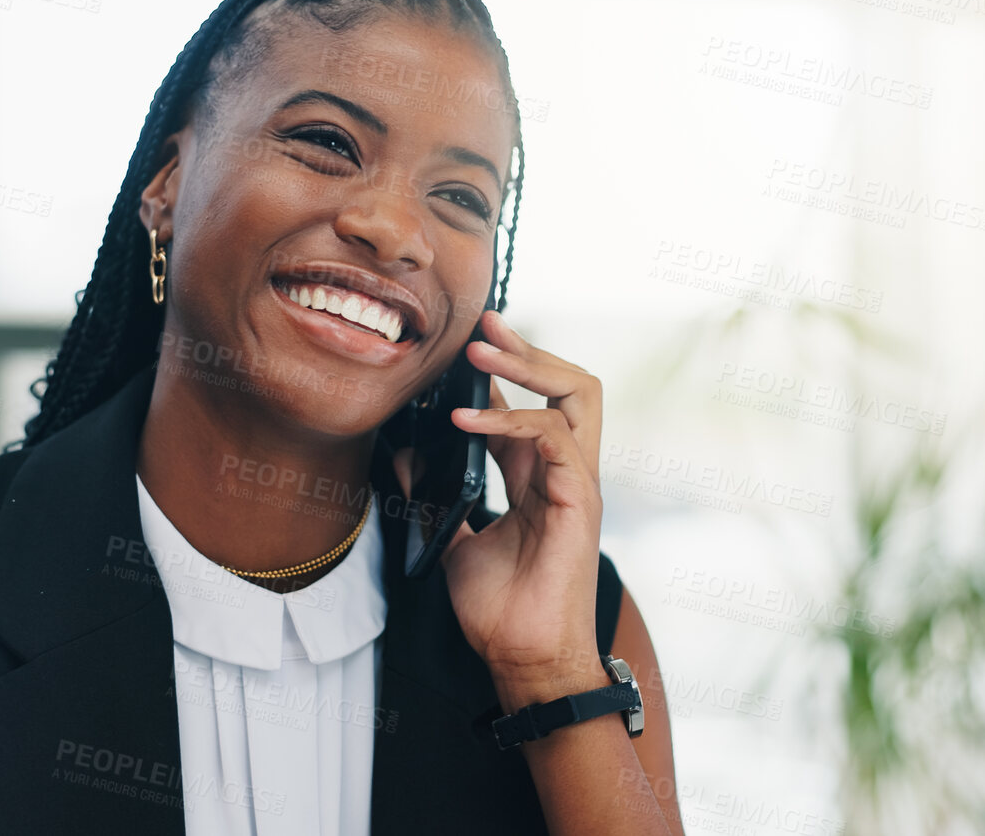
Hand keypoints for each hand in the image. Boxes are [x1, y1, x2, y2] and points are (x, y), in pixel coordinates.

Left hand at [438, 309, 607, 696]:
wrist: (522, 659)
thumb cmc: (500, 611)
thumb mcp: (454, 540)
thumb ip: (435, 498)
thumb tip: (403, 459)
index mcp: (539, 478)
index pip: (530, 403)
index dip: (502, 370)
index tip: (465, 341)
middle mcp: (565, 472)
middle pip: (570, 384)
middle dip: (528, 348)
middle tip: (483, 326)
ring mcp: (578, 483)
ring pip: (578, 394)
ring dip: (527, 364)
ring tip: (480, 352)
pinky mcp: (580, 500)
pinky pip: (554, 436)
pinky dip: (510, 418)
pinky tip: (465, 420)